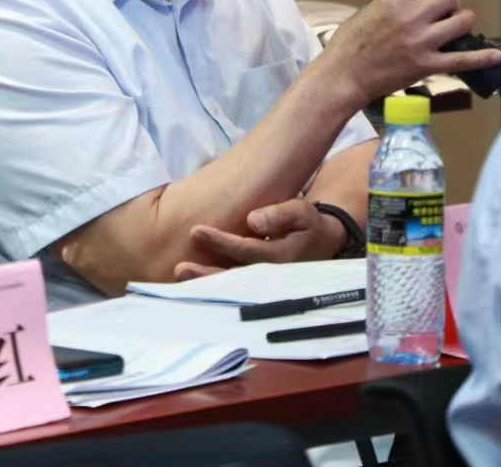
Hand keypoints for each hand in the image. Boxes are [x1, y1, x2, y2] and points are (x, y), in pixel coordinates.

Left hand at [173, 198, 342, 280]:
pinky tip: (191, 282)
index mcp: (282, 258)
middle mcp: (271, 277)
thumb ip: (280, 215)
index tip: (195, 231)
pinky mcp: (258, 285)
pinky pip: (233, 287)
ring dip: (205, 283)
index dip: (221, 242)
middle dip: (206, 275)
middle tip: (179, 267)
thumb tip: (252, 220)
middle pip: (235, 277)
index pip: (247, 251)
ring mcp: (264, 284)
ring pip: (232, 287)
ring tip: (179, 274)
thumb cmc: (307, 223)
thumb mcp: (301, 212)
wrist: (321, 242)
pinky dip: (213, 286)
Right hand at [324, 0, 500, 104]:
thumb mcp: (368, 11)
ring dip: (461, 23)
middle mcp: (411, 18)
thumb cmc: (349, 45)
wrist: (344, 76)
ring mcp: (422, 43)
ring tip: (453, 29)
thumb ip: (395, 3)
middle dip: (448, 4)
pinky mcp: (428, 66)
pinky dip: (483, 58)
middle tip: (439, 15)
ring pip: (463, 21)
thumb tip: (415, 0)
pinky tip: (496, 55)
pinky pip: (464, 60)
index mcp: (394, 0)